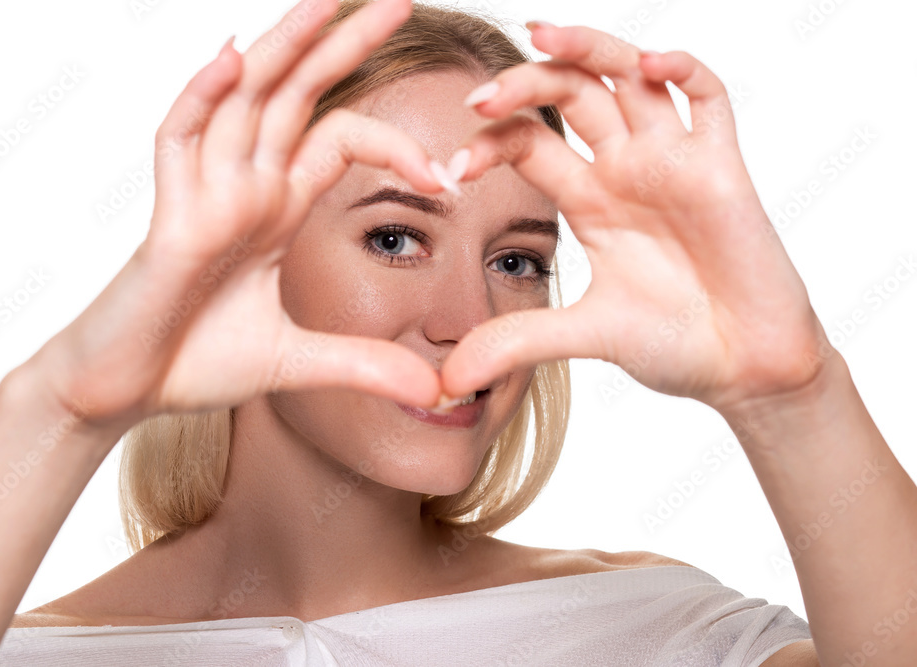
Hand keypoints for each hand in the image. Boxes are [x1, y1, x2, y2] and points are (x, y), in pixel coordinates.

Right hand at [38, 0, 447, 425]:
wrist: (124, 395)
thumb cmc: (194, 364)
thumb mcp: (299, 363)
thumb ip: (365, 367)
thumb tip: (436, 392)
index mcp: (276, 209)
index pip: (341, 141)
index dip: (396, 145)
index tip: (449, 179)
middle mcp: (244, 188)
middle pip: (299, 96)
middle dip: (345, 45)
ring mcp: (205, 195)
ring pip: (244, 100)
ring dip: (283, 47)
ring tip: (326, 0)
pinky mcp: (168, 219)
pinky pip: (179, 141)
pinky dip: (202, 99)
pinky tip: (233, 57)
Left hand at [438, 23, 830, 412]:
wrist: (745, 370)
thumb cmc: (674, 344)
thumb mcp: (582, 336)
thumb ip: (517, 343)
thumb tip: (449, 379)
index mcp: (590, 201)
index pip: (529, 142)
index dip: (489, 143)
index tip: (451, 171)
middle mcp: (626, 170)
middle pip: (571, 95)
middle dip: (525, 84)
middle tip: (480, 96)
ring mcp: (673, 162)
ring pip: (630, 77)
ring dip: (589, 49)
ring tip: (543, 34)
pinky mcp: (722, 168)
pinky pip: (709, 98)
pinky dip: (685, 71)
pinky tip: (653, 64)